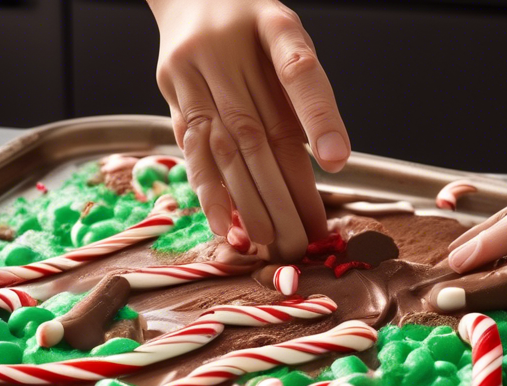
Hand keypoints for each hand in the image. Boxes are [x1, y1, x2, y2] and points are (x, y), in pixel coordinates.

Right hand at [148, 0, 349, 260]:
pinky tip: (224, 222)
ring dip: (245, 198)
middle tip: (303, 237)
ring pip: (220, 143)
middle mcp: (224, 48)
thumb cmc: (250, 24)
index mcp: (270, 23)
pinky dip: (208, 188)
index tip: (337, 163)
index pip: (297, 70)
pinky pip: (190, 146)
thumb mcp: (286, 36)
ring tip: (269, 240)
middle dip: (281, 190)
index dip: (318, 116)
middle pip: (255, 128)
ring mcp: (190, 71)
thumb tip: (324, 160)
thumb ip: (303, 89)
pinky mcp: (170, 89)